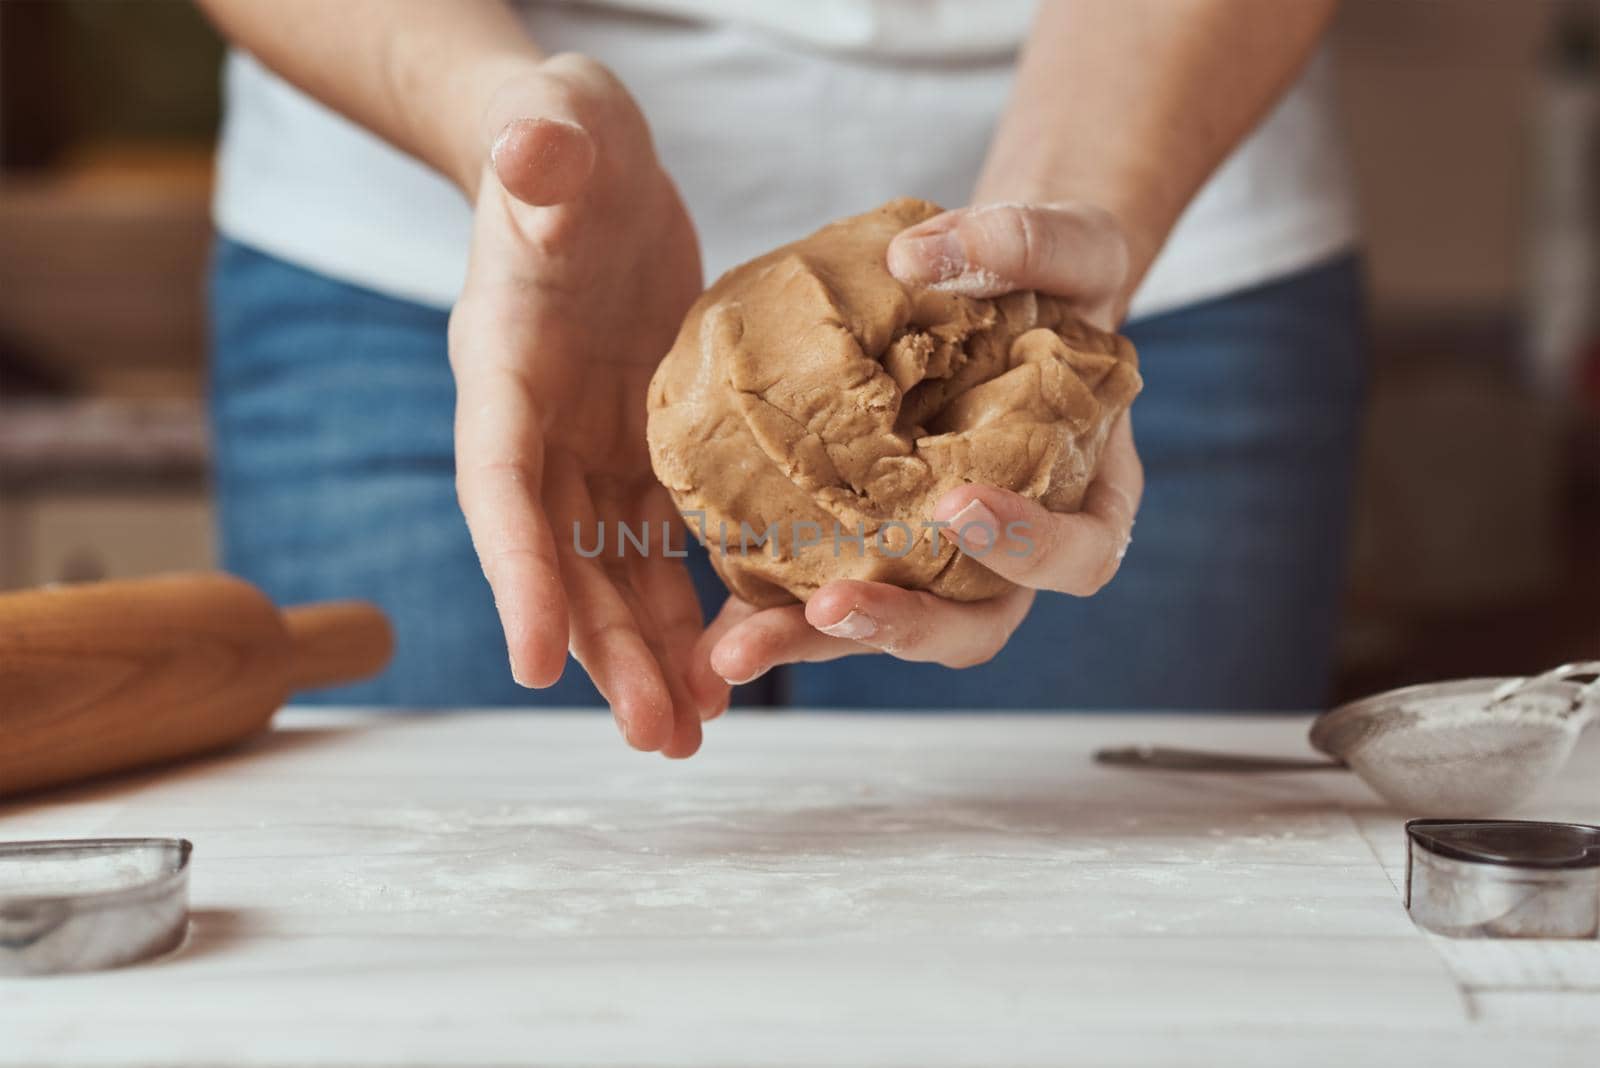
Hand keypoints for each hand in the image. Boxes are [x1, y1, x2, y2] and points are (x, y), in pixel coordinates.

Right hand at [450, 55, 723, 756]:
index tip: (532, 665)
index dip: (516, 574)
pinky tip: (734, 657)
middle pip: (562, 560)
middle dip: (603, 653)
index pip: (499, 486)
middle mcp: (538, 430)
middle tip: (656, 736)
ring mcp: (591, 446)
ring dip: (652, 652)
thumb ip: (539, 153)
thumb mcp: (554, 135)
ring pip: (615, 569)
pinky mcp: (647, 444)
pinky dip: (695, 599)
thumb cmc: (559, 147)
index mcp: (502, 372)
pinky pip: (669, 538)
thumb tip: (529, 153)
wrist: (581, 163)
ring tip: (697, 732)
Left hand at [695, 202, 1143, 692]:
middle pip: (974, 623)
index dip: (1026, 547)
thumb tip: (915, 255)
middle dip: (903, 626)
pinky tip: (712, 631)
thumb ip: (1019, 243)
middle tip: (833, 607)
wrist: (1002, 289)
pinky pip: (828, 590)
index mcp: (1087, 498)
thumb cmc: (1056, 275)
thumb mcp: (1064, 243)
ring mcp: (939, 558)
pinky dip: (772, 612)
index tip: (958, 506)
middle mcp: (1014, 550)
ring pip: (890, 626)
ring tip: (739, 651)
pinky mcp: (871, 545)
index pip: (1078, 554)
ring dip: (815, 640)